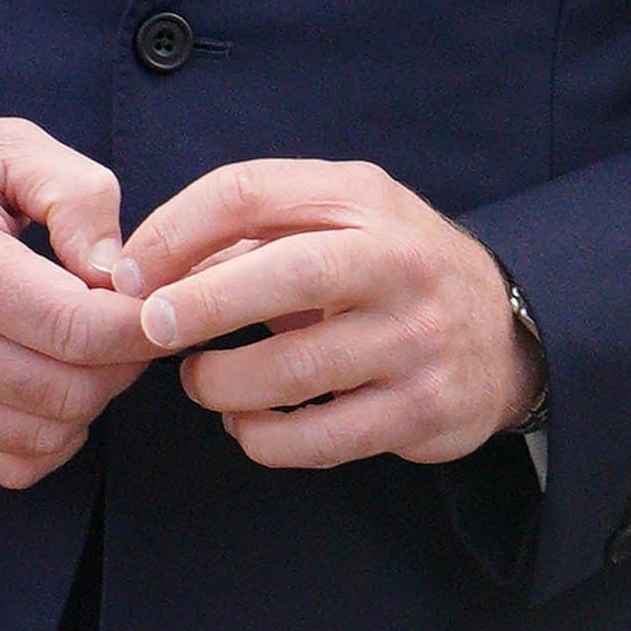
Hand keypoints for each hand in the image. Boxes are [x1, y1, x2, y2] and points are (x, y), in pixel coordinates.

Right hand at [0, 99, 148, 487]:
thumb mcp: (3, 145)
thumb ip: (79, 195)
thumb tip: (122, 270)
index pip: (80, 330)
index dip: (143, 323)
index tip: (159, 298)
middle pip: (72, 393)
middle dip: (126, 363)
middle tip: (132, 320)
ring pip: (47, 439)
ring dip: (92, 401)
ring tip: (90, 346)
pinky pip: (8, 465)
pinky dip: (52, 437)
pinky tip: (54, 383)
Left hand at [118, 160, 546, 468]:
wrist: (502, 333)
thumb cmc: (386, 272)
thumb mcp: (336, 221)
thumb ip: (249, 233)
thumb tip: (142, 271)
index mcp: (362, 198)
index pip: (250, 191)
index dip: (175, 230)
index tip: (129, 273)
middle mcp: (398, 261)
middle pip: (284, 274)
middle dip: (200, 304)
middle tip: (148, 329)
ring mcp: (416, 338)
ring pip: (293, 371)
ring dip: (222, 385)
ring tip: (201, 382)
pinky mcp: (421, 410)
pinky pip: (319, 440)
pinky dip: (263, 438)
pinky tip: (250, 425)